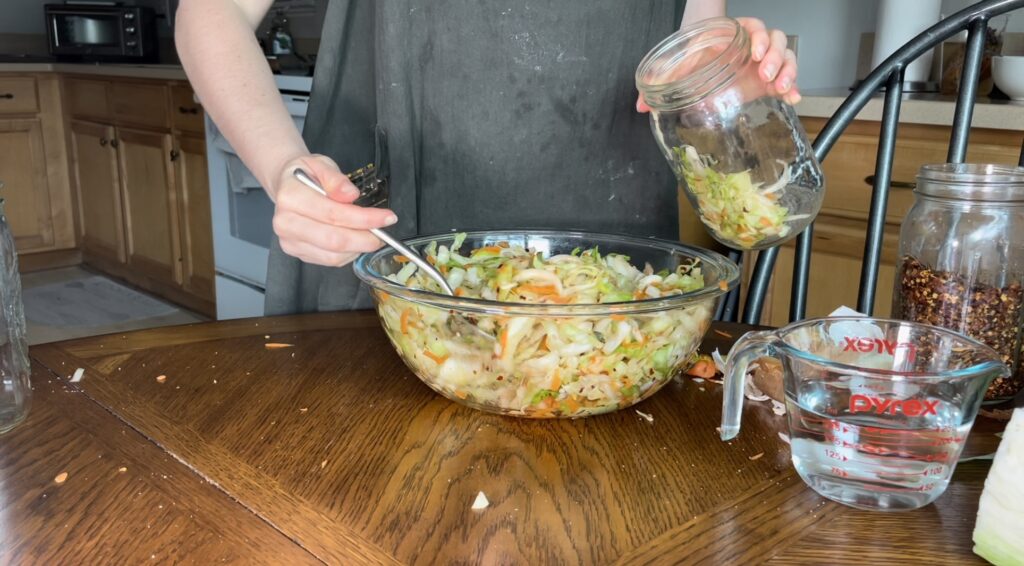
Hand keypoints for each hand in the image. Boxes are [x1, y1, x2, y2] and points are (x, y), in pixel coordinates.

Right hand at [270, 154, 397, 266]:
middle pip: (333, 240)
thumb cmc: (307, 174)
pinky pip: (329, 260)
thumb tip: (350, 195)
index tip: (387, 217)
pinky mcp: (297, 252)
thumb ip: (336, 179)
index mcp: (290, 196)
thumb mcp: (322, 164)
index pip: (333, 213)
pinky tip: (356, 241)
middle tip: (383, 234)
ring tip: (370, 236)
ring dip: (358, 248)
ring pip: (333, 255)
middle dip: (364, 239)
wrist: (287, 184)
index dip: (364, 218)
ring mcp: (289, 241)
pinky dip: (349, 254)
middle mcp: (284, 222)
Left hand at [637, 17, 799, 112]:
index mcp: (735, 35)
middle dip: (775, 56)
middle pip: (778, 42)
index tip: (753, 52)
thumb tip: (640, 105)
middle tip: (764, 73)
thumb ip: (662, 80)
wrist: (699, 67)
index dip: (760, 38)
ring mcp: (763, 63)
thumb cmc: (693, 58)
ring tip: (781, 87)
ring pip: (787, 58)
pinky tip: (792, 98)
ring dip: (787, 71)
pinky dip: (792, 88)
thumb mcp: (678, 66)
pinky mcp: (768, 81)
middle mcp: (753, 47)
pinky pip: (787, 80)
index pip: (757, 28)